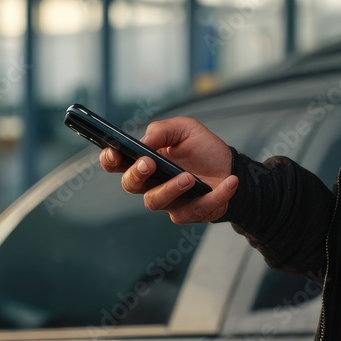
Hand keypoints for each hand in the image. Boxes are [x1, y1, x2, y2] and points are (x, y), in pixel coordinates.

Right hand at [99, 117, 238, 223]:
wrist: (230, 166)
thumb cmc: (203, 148)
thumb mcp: (185, 129)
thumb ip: (162, 130)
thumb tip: (145, 141)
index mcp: (146, 161)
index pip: (118, 163)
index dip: (110, 159)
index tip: (114, 152)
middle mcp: (152, 183)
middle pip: (131, 185)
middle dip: (136, 175)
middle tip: (149, 163)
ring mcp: (169, 200)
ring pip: (155, 201)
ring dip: (170, 188)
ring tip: (188, 177)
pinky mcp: (191, 212)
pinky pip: (198, 209)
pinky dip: (216, 196)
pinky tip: (229, 182)